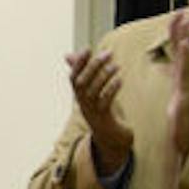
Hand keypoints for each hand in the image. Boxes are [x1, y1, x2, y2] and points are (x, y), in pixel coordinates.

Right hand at [64, 48, 132, 177]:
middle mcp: (82, 104)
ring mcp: (92, 112)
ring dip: (104, 76)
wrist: (111, 140)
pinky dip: (111, 89)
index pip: (73, 77)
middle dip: (93, 66)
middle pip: (81, 83)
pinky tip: (120, 80)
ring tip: (116, 65)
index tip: (87, 49)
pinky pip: (105, 102)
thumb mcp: (92, 91)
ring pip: (92, 92)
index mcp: (79, 97)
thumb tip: (68, 55)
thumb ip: (82, 72)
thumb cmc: (102, 112)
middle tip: (108, 53)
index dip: (78, 63)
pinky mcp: (104, 119)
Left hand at [166, 9, 188, 156]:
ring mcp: (188, 87)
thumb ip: (179, 90)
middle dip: (180, 31)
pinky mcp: (187, 96)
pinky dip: (184, 59)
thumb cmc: (184, 125)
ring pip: (185, 58)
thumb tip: (178, 80)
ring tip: (182, 21)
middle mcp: (186, 81)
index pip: (178, 53)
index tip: (176, 16)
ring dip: (183, 39)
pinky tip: (182, 46)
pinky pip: (186, 75)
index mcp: (181, 81)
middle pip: (182, 52)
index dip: (177, 35)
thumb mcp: (179, 102)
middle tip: (180, 10)